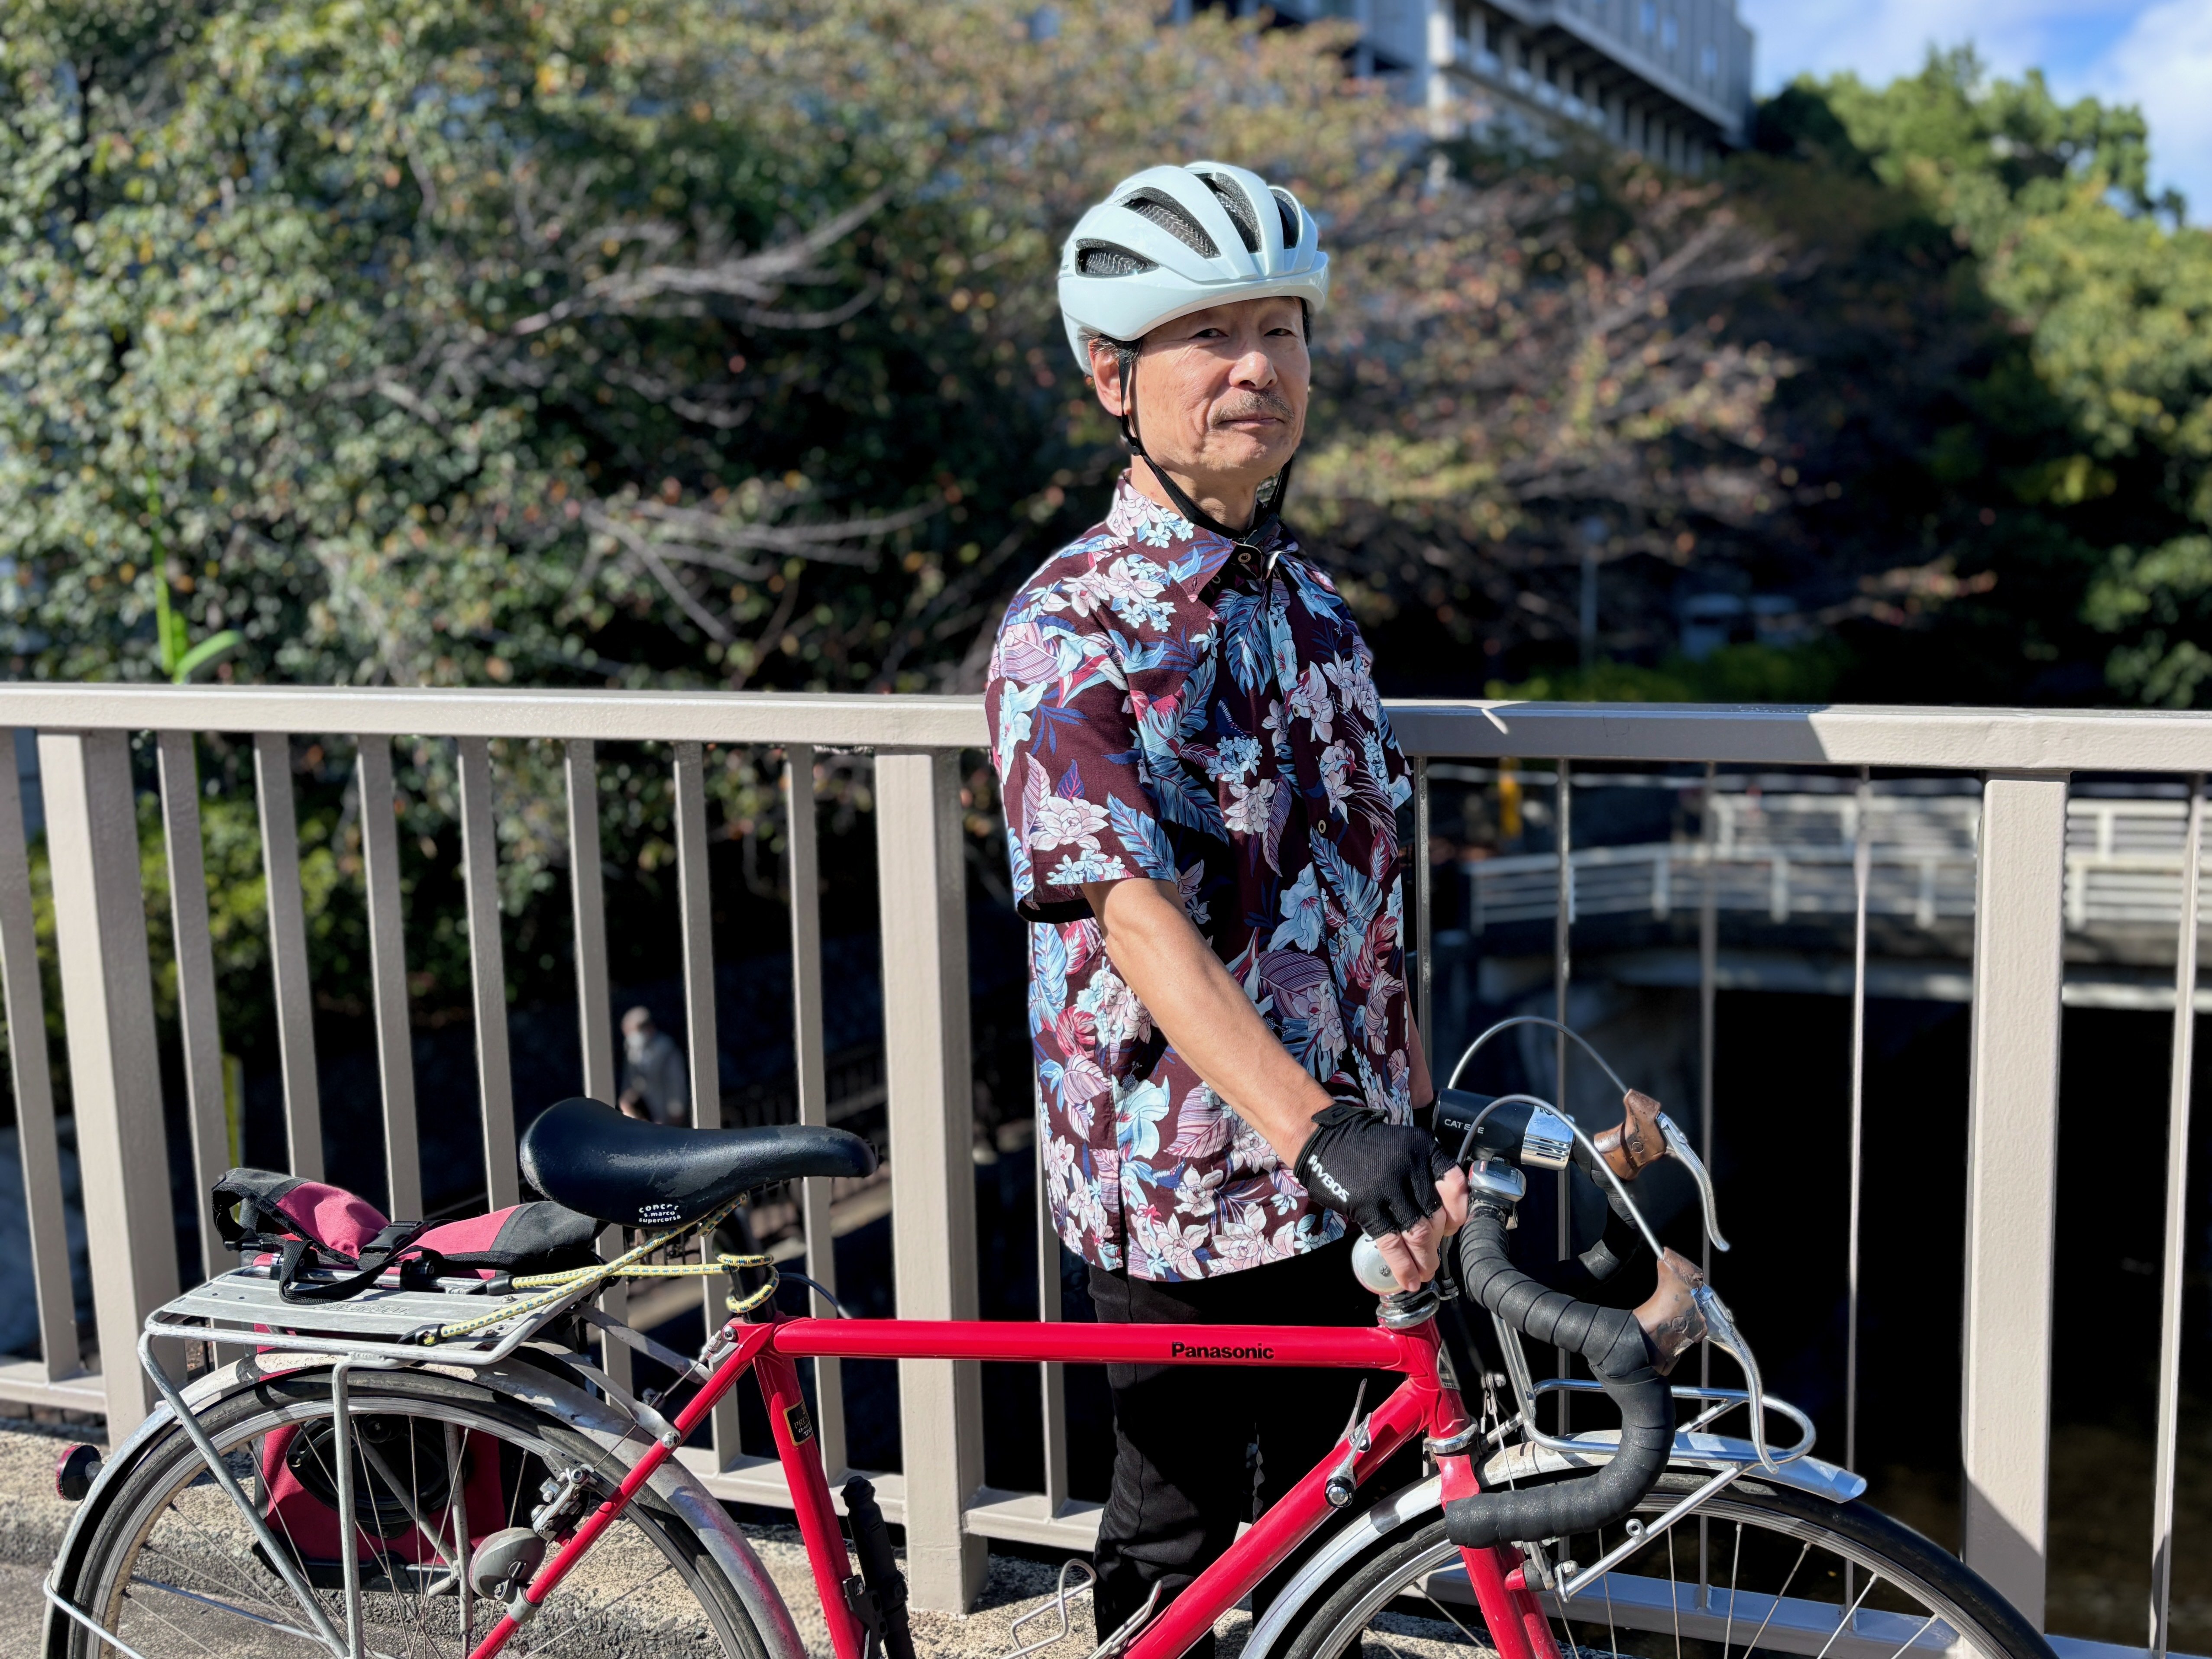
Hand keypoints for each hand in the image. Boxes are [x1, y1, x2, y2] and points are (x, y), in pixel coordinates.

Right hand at [1295, 1101, 1470, 1291]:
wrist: (1325, 1140)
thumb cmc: (1366, 1149)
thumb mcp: (1404, 1147)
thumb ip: (1425, 1173)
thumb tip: (1441, 1218)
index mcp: (1424, 1150)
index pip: (1455, 1187)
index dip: (1456, 1215)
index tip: (1449, 1229)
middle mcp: (1410, 1166)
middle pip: (1435, 1216)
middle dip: (1435, 1244)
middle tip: (1431, 1260)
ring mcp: (1388, 1186)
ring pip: (1417, 1233)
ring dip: (1424, 1261)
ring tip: (1424, 1275)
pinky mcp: (1367, 1205)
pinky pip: (1391, 1241)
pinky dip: (1402, 1265)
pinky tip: (1407, 1279)